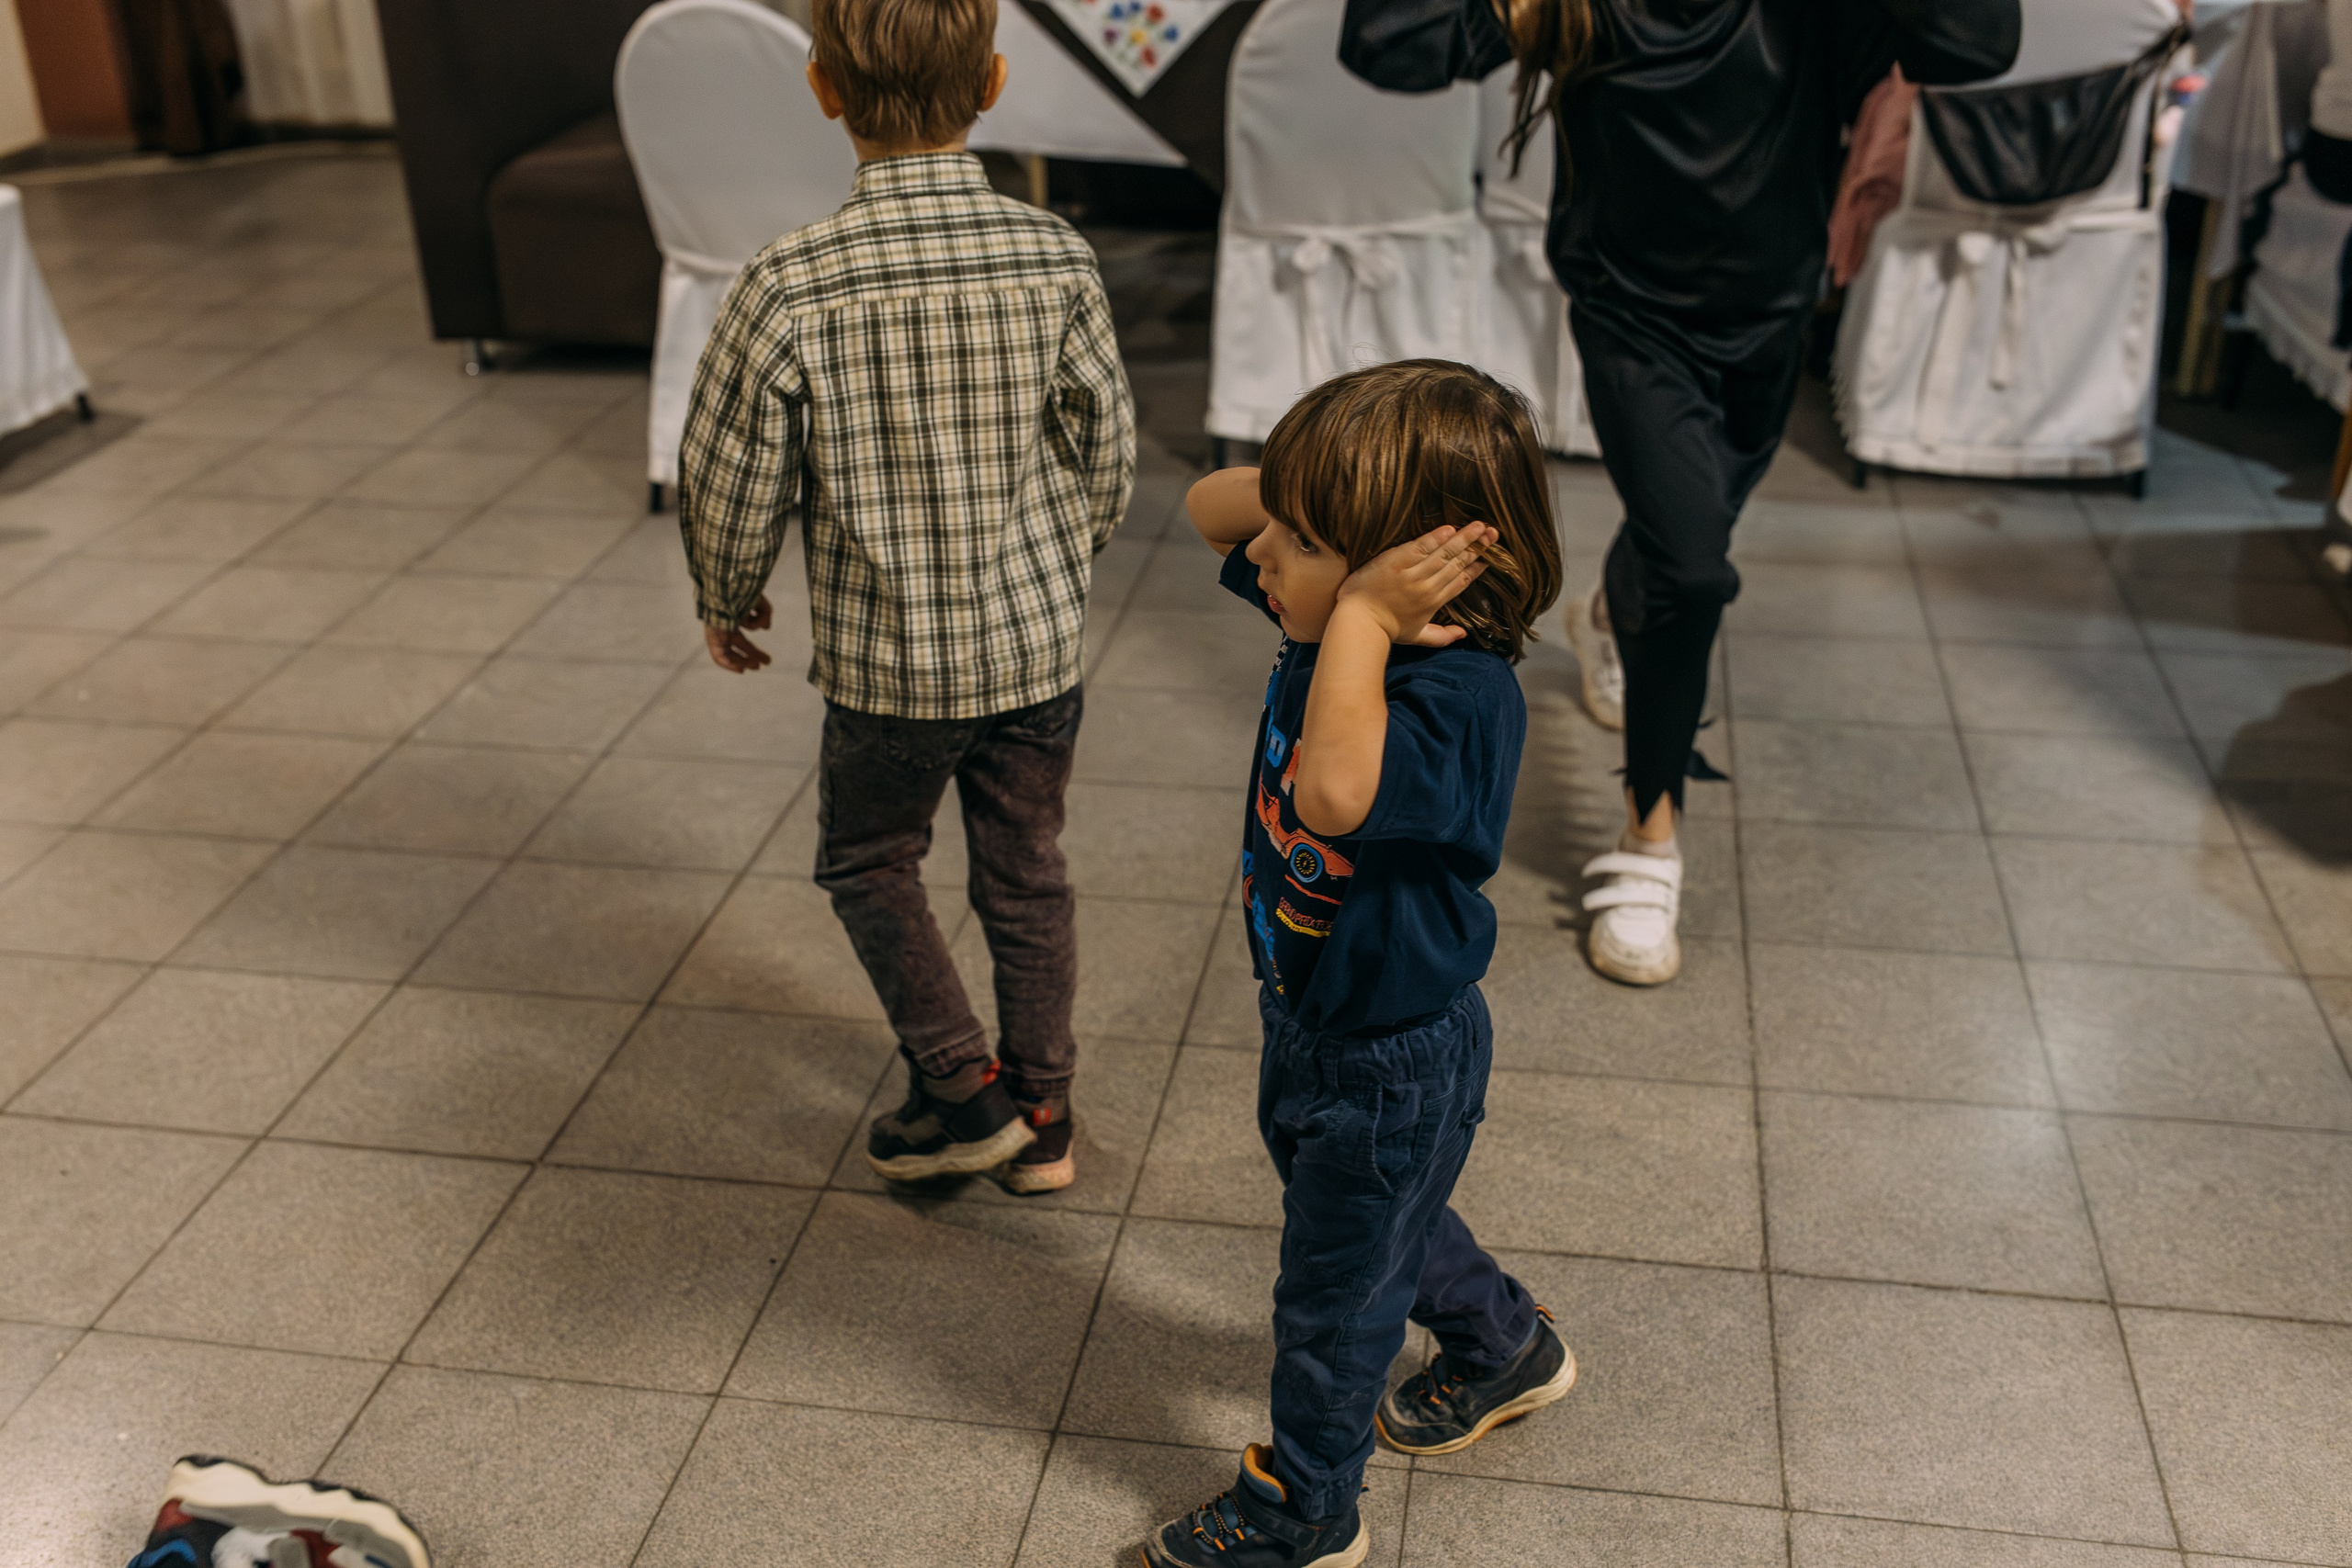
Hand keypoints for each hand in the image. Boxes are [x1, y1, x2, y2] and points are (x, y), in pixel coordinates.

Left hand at [704, 594, 772, 672]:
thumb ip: (764, 615)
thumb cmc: (741, 590)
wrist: (725, 586)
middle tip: (764, 664)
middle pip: (739, 643)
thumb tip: (766, 628)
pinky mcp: (712, 637)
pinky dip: (729, 664)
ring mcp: (717, 630)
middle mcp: (725, 623)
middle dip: (752, 655)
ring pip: (728, 652)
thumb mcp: (758, 602)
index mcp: (735, 614)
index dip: (752, 642)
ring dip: (742, 662)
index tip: (764, 655)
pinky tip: (741, 669)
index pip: (743, 632)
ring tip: (756, 666)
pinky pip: (719, 655)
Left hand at [1334, 523, 1491, 645]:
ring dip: (1464, 538)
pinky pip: (1421, 547)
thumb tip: (1463, 634)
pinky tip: (1450, 529)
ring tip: (1480, 526)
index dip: (1476, 568)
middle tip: (1493, 534)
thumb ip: (1442, 636)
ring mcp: (1414, 574)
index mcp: (1435, 602)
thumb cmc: (1386, 630)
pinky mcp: (1397, 562)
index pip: (1461, 581)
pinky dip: (1436, 538)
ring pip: (1445, 553)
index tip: (1488, 557)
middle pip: (1458, 563)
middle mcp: (1428, 587)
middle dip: (1477, 547)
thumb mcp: (1417, 637)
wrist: (1359, 623)